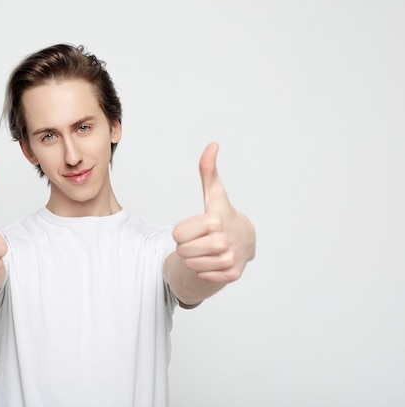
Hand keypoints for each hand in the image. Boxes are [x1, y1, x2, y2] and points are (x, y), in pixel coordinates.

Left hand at [172, 143, 254, 282]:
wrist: (245, 240)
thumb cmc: (223, 215)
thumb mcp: (214, 194)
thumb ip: (208, 171)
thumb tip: (212, 145)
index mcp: (215, 220)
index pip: (178, 234)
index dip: (182, 231)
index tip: (194, 228)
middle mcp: (224, 240)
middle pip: (182, 250)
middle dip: (185, 246)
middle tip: (199, 240)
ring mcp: (230, 258)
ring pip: (191, 264)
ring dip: (194, 259)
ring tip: (205, 250)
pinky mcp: (233, 274)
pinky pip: (204, 276)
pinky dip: (204, 271)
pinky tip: (213, 260)